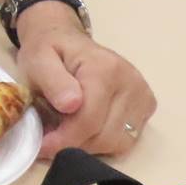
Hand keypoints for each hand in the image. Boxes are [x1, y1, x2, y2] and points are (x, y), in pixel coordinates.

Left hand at [16, 8, 156, 158]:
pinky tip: (86, 127)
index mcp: (105, 68)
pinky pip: (127, 139)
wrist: (65, 38)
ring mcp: (143, 94)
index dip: (63, 140)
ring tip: (67, 129)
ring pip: (118, 142)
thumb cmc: (49, 51)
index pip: (89, 120)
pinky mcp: (147, 105)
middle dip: (74, 144)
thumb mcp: (38, 60)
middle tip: (50, 139)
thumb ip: (53, 81)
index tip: (41, 146)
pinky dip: (104, 141)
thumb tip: (71, 104)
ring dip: (89, 145)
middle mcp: (131, 82)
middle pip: (105, 135)